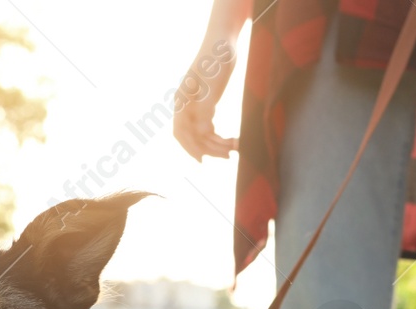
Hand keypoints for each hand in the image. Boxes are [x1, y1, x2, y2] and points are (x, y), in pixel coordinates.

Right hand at [173, 33, 239, 160]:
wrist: (223, 42)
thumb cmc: (216, 58)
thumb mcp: (212, 83)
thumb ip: (206, 108)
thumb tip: (202, 133)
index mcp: (182, 100)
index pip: (180, 131)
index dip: (189, 148)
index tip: (203, 161)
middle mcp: (186, 106)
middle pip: (192, 137)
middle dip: (209, 148)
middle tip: (229, 155)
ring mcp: (195, 107)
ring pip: (202, 135)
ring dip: (216, 144)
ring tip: (235, 148)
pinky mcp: (206, 106)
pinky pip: (209, 128)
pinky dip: (219, 137)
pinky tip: (232, 141)